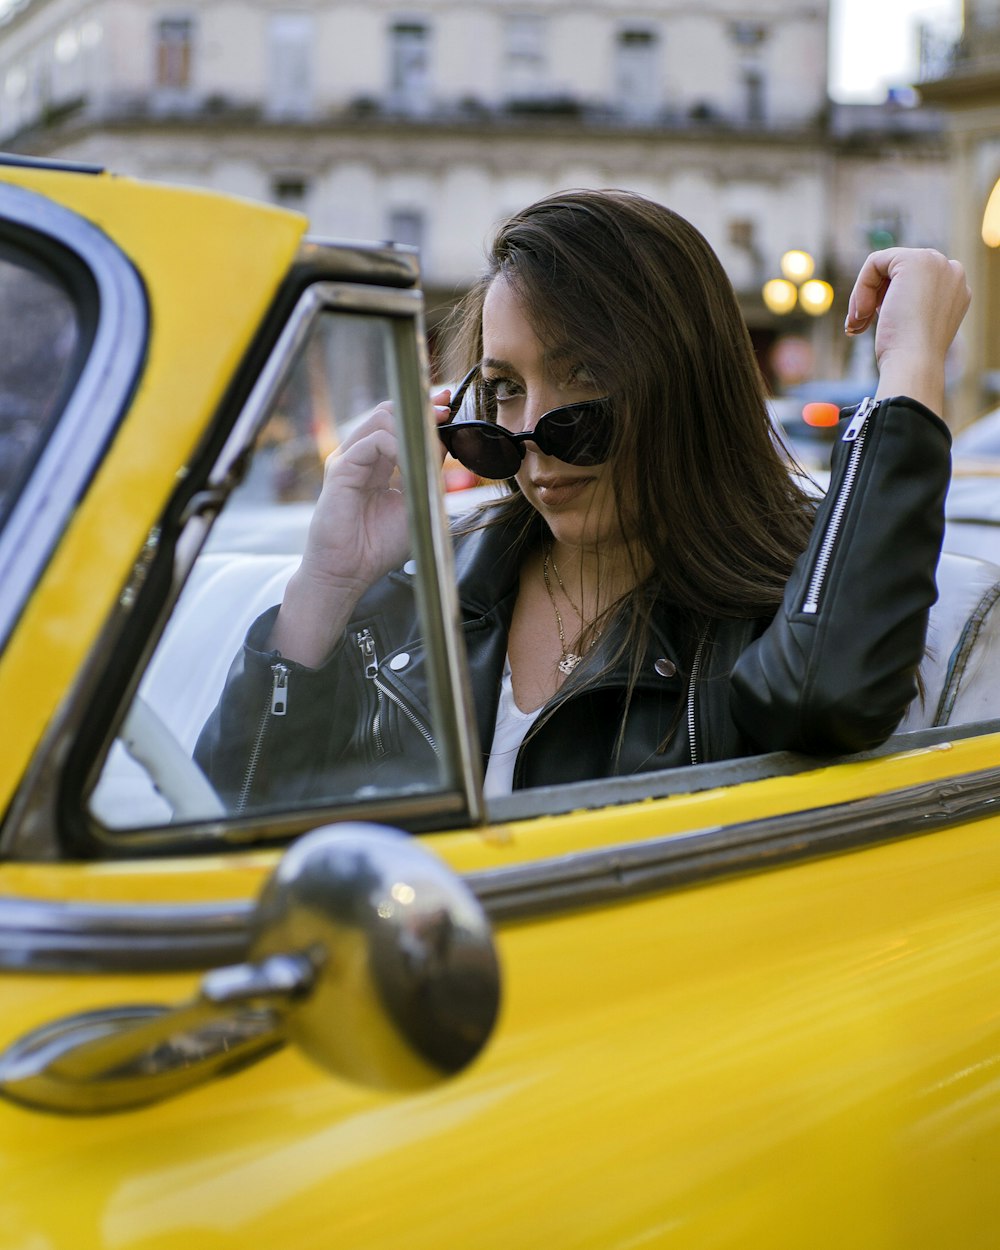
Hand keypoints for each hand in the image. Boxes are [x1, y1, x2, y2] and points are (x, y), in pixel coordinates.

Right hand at [270, 388, 450, 666]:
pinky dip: (397, 446)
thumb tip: (446, 443)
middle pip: (388, 412)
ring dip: (412, 429)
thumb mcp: (415, 503)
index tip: (448, 404)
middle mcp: (361, 457)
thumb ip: (428, 473)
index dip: (423, 412)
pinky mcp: (341, 470)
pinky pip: (372, 443)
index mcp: (377, 464)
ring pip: (380, 419)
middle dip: (420, 411)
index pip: (398, 423)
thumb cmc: (377, 546)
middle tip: (445, 413)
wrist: (349, 573)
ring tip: (431, 446)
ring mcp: (349, 460)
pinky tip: (411, 462)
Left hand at [844, 247, 970, 414]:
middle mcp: (952, 271)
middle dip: (872, 297)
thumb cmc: (909, 355)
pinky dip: (861, 288)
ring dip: (863, 296)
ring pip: (884, 267)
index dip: (884, 300)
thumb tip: (888, 302)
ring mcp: (937, 262)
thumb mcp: (911, 325)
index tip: (867, 325)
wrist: (914, 363)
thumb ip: (907, 306)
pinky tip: (860, 313)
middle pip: (898, 272)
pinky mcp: (914, 260)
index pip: (911, 282)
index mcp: (954, 289)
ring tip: (856, 324)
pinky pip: (874, 262)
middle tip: (856, 325)